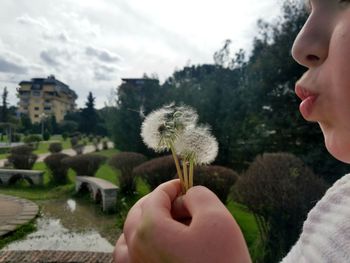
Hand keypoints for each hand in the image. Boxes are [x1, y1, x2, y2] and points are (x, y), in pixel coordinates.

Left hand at [114, 179, 250, 262]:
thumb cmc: (223, 261)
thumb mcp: (217, 218)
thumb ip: (198, 195)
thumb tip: (187, 196)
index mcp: (150, 230)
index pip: (155, 197)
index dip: (171, 187)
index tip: (183, 184)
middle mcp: (136, 250)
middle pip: (138, 215)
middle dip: (157, 202)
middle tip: (177, 200)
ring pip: (127, 238)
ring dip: (144, 223)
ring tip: (165, 220)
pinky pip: (128, 260)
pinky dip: (136, 246)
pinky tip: (154, 245)